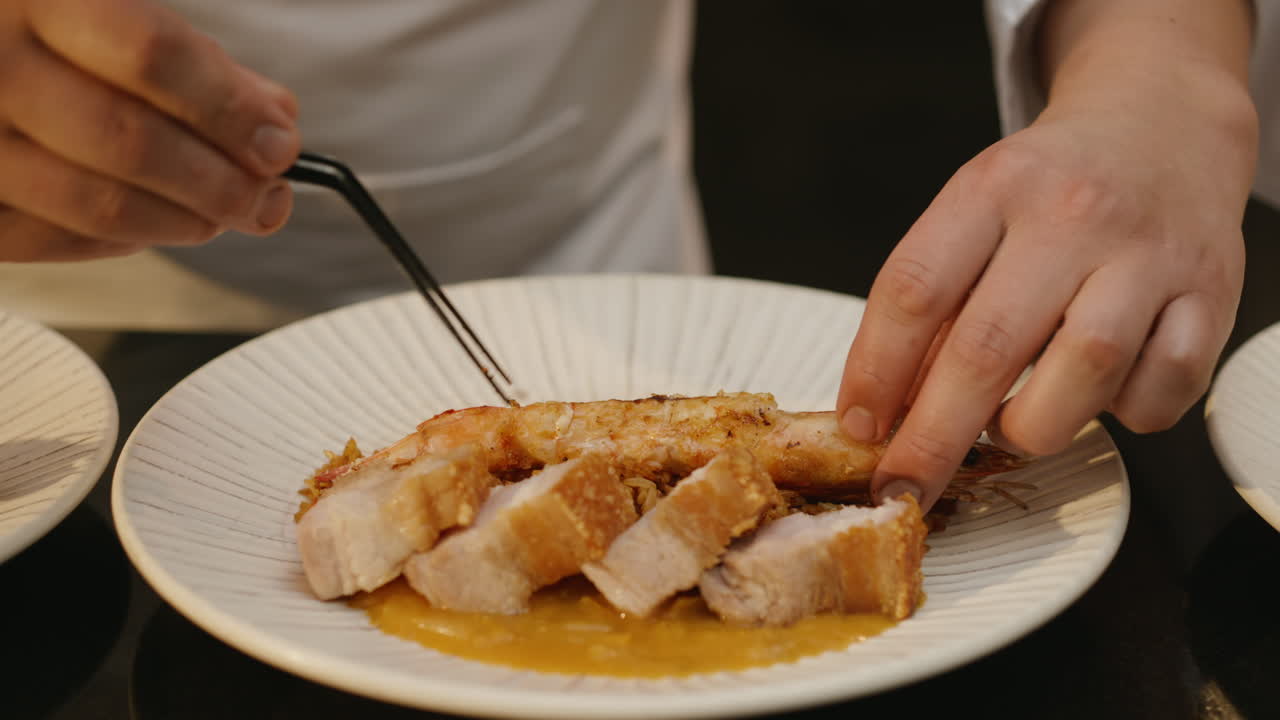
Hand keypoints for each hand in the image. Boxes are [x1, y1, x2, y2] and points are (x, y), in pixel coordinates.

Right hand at [0, 0, 299, 260]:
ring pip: (98, 205)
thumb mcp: (111, 13)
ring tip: (223, 214)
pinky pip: (55, 241)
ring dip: (185, 222)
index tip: (280, 147)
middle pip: (132, 142)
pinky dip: (125, 241)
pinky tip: (158, 223)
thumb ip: (195, 62)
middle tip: (267, 200)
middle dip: (222, 184)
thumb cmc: (43, 32)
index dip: (230, 109)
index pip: (154, 56)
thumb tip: (275, 119)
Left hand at [835, 0, 1257, 510]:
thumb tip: (886, 407)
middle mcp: (1071, 216)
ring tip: (1009, 428)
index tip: (859, 427)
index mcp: (993, 188)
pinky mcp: (1210, 294)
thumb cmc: (1052, 187)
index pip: (914, 290)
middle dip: (932, 437)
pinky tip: (1100, 397)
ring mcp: (1147, 255)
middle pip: (987, 348)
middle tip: (903, 485)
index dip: (875, 371)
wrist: (1163, 125)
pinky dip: (1124, 414)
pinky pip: (1164, 387)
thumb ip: (936, 296)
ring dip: (1031, 426)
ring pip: (1082, 373)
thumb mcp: (977, 207)